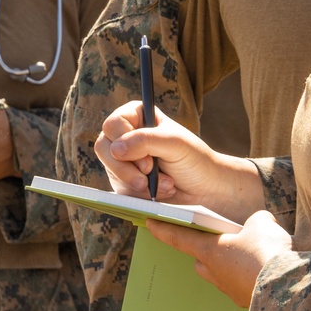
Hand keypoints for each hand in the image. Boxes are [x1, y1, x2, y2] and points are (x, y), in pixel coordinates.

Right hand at [95, 102, 264, 223]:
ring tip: (165, 185)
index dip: (125, 143)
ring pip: (110, 171)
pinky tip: (160, 193)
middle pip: (103, 147)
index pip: (113, 124)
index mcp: (138, 116)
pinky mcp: (125, 182)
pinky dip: (139, 194)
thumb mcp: (174, 143)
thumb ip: (145, 141)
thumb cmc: (195, 160)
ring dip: (137, 183)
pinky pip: (118, 189)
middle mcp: (127, 136)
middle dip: (126, 168)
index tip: (148, 162)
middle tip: (149, 177)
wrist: (206, 190)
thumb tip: (114, 148)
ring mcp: (124, 160)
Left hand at [146, 210, 292, 308]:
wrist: (286, 290)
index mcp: (211, 251)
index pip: (180, 238)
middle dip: (208, 250)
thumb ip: (255, 221)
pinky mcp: (246, 301)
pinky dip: (251, 276)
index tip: (150, 223)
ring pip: (223, 274)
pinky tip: (267, 268)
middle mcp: (215, 273)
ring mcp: (230, 290)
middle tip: (225, 239)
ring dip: (231, 265)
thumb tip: (259, 226)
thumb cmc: (267, 254)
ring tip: (254, 253)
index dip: (164, 229)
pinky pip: (243, 285)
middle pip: (202, 260)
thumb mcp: (262, 223)